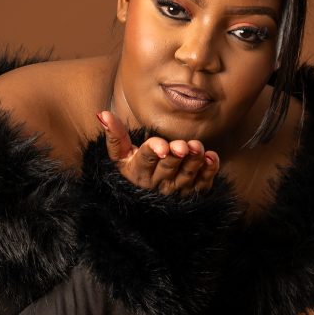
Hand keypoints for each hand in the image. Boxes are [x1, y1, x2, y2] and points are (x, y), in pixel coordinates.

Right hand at [96, 110, 219, 195]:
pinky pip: (202, 185)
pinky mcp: (192, 194)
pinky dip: (208, 171)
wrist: (146, 200)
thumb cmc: (134, 170)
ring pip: (186, 176)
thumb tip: (102, 114)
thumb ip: (115, 135)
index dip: (154, 152)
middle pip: (168, 168)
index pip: (146, 160)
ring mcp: (176, 191)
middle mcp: (157, 184)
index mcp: (138, 173)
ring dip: (194, 162)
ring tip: (197, 147)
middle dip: (175, 157)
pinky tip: (211, 157)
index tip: (162, 147)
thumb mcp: (120, 156)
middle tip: (182, 147)